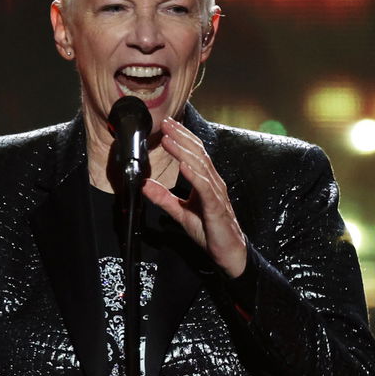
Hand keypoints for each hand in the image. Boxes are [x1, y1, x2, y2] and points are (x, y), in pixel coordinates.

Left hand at [142, 117, 248, 277]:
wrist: (228, 252)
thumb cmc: (210, 231)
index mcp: (206, 181)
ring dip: (183, 151)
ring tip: (169, 139)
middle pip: (197, 154)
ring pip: (200, 166)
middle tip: (166, 123)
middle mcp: (213, 182)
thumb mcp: (181, 212)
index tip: (168, 126)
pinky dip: (194, 175)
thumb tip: (145, 184)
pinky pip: (205, 188)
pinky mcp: (216, 207)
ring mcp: (216, 193)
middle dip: (181, 137)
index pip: (194, 153)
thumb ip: (164, 198)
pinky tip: (184, 165)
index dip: (182, 138)